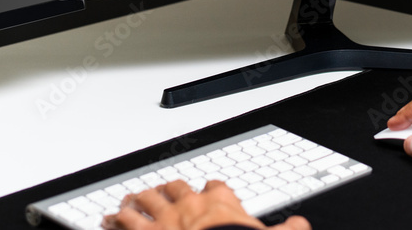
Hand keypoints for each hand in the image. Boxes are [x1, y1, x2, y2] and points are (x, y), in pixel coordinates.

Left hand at [102, 179, 310, 229]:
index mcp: (219, 204)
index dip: (211, 188)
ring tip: (129, 201)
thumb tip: (302, 225)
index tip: (209, 190)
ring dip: (136, 201)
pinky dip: (114, 220)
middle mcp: (189, 205)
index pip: (215, 186)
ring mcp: (164, 219)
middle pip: (175, 187)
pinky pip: (124, 223)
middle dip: (166, 189)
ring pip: (146, 201)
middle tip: (160, 191)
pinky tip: (108, 220)